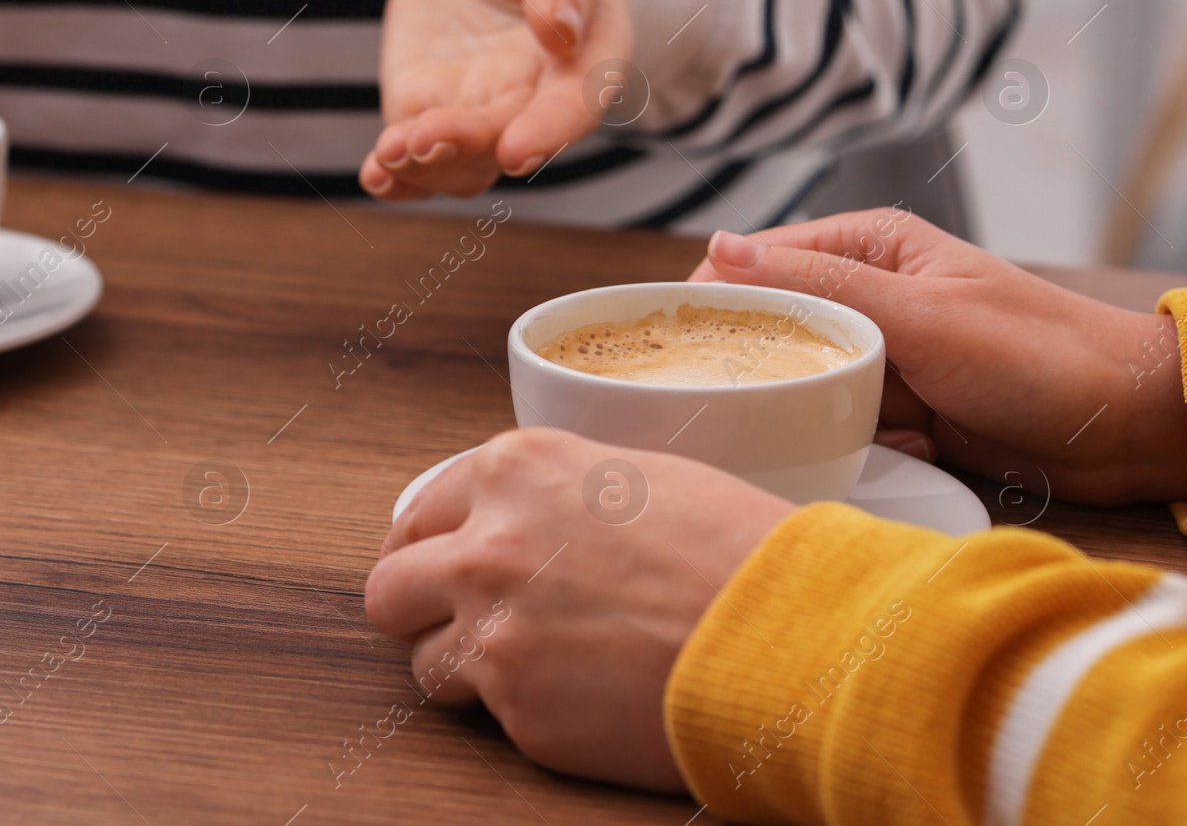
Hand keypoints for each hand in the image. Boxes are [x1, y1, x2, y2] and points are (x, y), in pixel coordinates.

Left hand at [364, 0, 631, 199]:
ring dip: (426, 170)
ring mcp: (482, 110)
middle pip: (508, 139)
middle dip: (467, 145)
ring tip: (390, 154)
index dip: (551, 132)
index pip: (578, 104)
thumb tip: (561, 26)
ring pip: (463, 164)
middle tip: (424, 137)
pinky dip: (398, 176)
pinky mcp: (430, 108)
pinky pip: (417, 158)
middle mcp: (537, 98)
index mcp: (587, 56)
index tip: (517, 150)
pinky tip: (376, 176)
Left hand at [364, 429, 793, 790]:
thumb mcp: (636, 477)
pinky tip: (585, 696)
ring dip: (465, 668)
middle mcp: (488, 543)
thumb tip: (515, 520)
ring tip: (537, 668)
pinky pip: (489, 717)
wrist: (796, 634)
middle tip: (458, 623)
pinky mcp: (520, 711)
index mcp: (517, 468)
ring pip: (423, 662)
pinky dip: (526, 714)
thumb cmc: (741, 550)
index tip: (435, 567)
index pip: (422, 509)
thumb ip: (553, 495)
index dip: (429, 546)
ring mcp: (497, 631)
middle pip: (390, 586)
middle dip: (419, 608)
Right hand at [691, 209, 1186, 504]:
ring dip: (829, 411)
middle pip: (775, 329)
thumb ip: (818, 285)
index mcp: (868, 248)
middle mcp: (868, 296)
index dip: (719, 298)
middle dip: (779, 368)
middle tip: (788, 395)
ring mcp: (883, 355)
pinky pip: (842, 425)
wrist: (1125, 426)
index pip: (758, 260)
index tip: (693, 344)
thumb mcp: (919, 313)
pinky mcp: (897, 407)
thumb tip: (720, 247)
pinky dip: (865, 441)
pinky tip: (915, 442)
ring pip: (806, 384)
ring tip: (886, 419)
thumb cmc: (1037, 352)